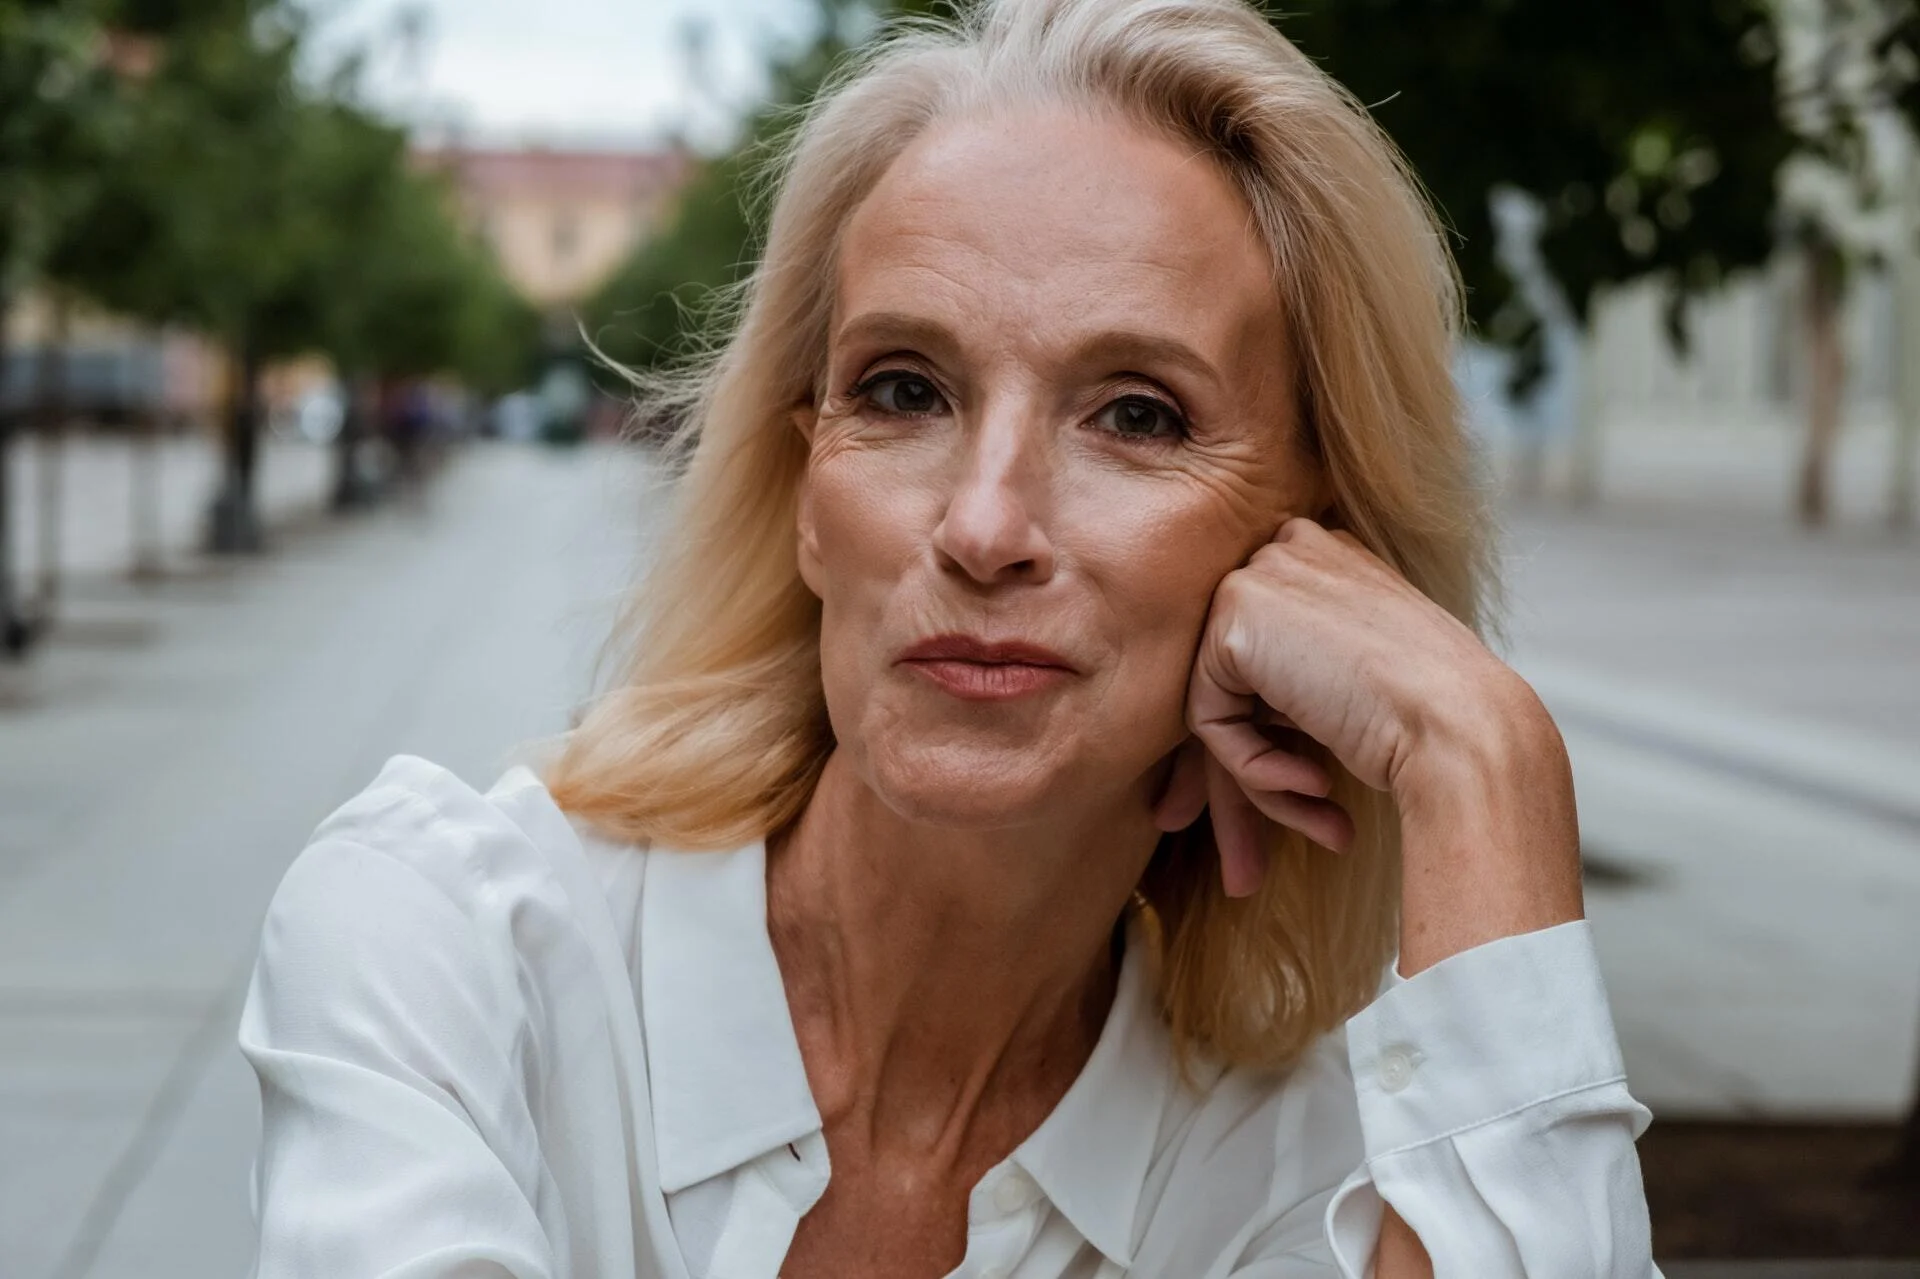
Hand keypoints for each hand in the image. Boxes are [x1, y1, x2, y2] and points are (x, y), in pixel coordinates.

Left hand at [1152, 518, 1582, 972]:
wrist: (1468, 732)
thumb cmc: (1435, 729)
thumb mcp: (1354, 695)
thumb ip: (1290, 696)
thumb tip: (1202, 765)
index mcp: (1328, 562)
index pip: (1265, 657)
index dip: (1262, 744)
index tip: (1277, 811)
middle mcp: (1290, 552)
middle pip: (1234, 683)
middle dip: (1239, 783)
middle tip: (1245, 872)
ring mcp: (1261, 576)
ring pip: (1218, 706)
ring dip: (1258, 785)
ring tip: (1320, 826)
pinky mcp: (1237, 616)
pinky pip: (1209, 718)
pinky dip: (1252, 768)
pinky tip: (1316, 784)